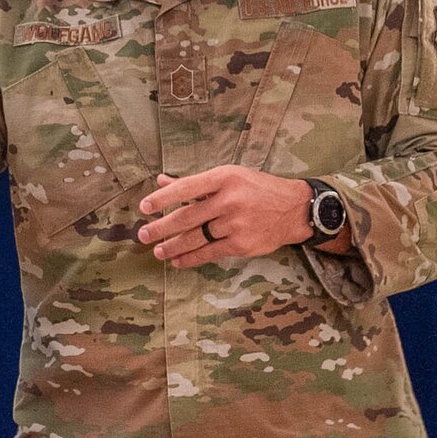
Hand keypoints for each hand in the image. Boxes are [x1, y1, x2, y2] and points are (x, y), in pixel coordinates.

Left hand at [134, 165, 314, 268]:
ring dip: (173, 246)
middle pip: (187, 217)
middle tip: (143, 235)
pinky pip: (209, 253)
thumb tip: (162, 182)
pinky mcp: (241, 244)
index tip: (144, 207)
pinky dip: (191, 258)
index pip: (186, 188)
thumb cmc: (256, 189)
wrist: (293, 209)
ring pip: (196, 237)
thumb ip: (195, 183)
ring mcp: (236, 223)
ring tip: (158, 251)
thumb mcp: (229, 177)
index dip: (163, 199)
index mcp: (224, 178)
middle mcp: (229, 200)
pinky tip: (177, 260)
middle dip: (161, 228)